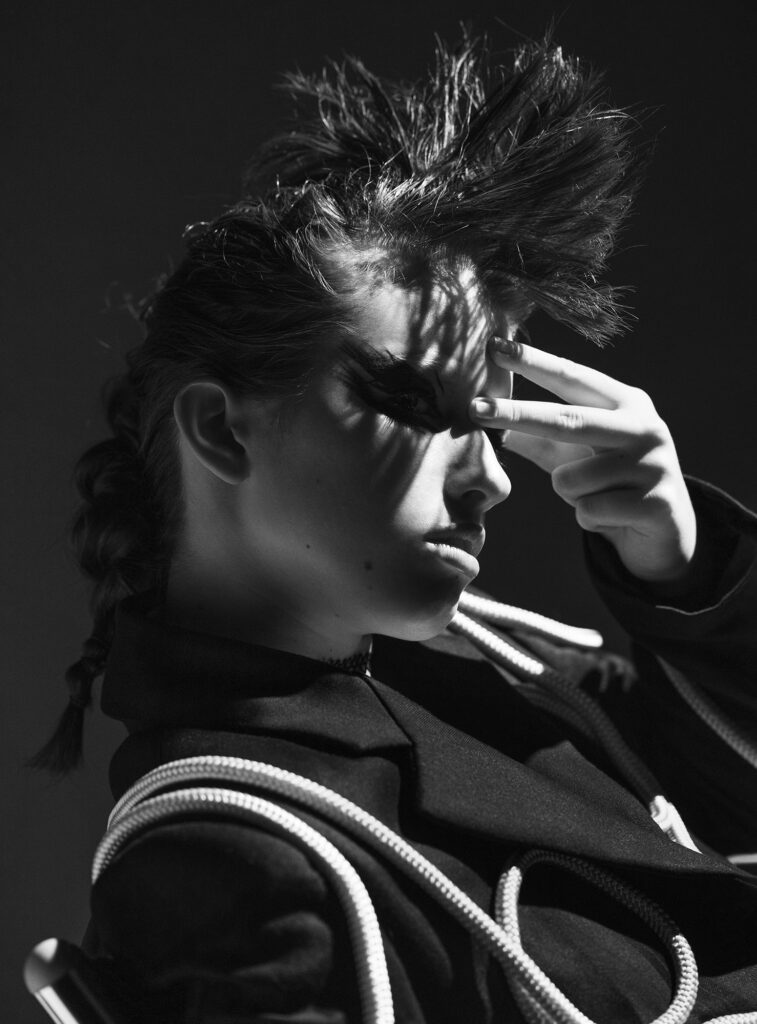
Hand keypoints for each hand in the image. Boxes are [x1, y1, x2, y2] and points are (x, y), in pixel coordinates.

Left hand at [471, 338, 697, 583]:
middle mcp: (643, 425)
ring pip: (569, 480)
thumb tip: (484, 415)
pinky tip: (613, 517)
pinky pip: (588, 512)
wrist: (666, 528)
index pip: (571, 377)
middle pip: (566, 419)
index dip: (533, 362)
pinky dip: (589, 519)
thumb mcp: (571, 452)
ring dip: (570, 495)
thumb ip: (535, 434)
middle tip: (474, 408)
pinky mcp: (656, 503)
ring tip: (597, 496)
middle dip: (516, 414)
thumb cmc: (609, 480)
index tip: (495, 346)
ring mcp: (654, 464)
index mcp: (625, 403)